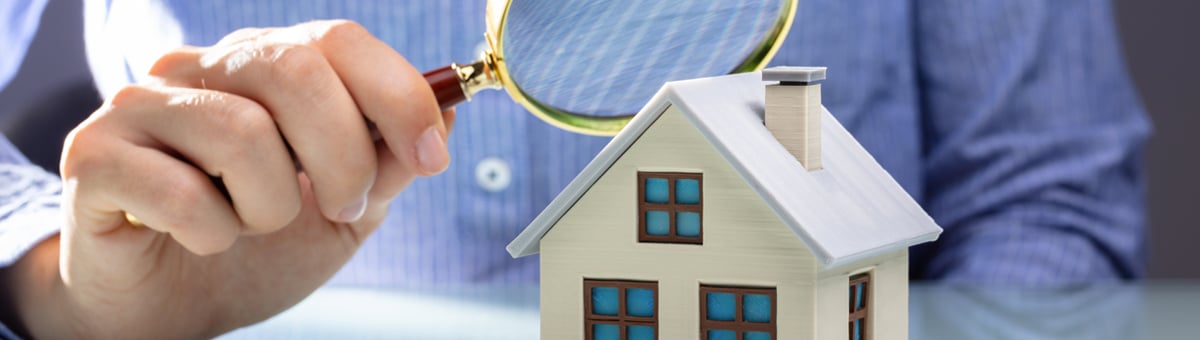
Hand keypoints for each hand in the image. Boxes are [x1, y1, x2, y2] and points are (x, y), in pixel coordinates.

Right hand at [10, 20, 451, 337]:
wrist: (164, 311)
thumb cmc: (254, 250)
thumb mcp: (344, 213)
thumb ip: (388, 165)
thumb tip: (447, 113)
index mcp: (265, 67)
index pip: (337, 40)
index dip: (398, 96)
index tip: (431, 157)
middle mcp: (201, 70)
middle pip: (294, 70)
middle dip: (343, 157)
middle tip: (339, 208)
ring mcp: (141, 106)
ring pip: (242, 133)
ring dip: (271, 207)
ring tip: (251, 226)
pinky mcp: (93, 155)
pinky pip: (182, 191)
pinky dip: (210, 233)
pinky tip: (199, 239)